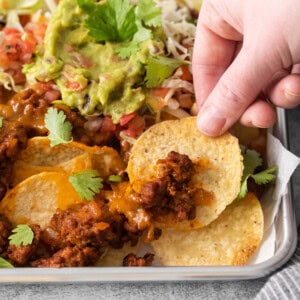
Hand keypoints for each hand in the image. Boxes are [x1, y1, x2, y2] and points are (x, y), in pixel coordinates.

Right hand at [192, 0, 299, 135]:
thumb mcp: (264, 48)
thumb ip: (233, 92)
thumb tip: (207, 125)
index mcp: (223, 11)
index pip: (205, 64)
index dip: (210, 99)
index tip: (216, 126)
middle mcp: (245, 20)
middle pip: (234, 76)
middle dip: (249, 101)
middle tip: (257, 119)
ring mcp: (273, 30)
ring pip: (262, 78)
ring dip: (276, 94)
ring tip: (292, 92)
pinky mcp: (296, 40)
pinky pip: (285, 72)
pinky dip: (294, 83)